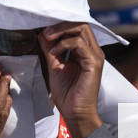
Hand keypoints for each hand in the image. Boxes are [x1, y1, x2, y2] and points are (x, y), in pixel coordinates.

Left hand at [39, 23, 103, 137]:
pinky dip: (64, 44)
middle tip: (45, 32)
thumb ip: (50, 50)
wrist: (75, 114)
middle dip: (60, 24)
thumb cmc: (67, 94)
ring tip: (47, 39)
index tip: (44, 29)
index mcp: (86, 51)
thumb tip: (42, 34)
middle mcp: (93, 51)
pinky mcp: (93, 63)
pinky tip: (54, 53)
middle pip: (81, 23)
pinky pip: (79, 44)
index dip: (61, 24)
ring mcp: (95, 56)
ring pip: (81, 28)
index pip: (77, 27)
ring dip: (61, 31)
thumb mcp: (54, 67)